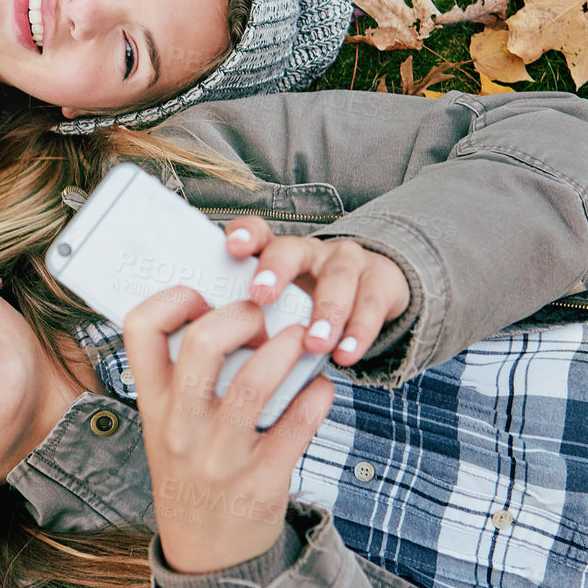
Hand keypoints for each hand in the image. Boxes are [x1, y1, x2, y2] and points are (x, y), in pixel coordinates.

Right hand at [124, 287, 332, 575]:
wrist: (208, 560)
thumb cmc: (191, 473)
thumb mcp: (166, 427)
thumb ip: (183, 376)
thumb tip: (226, 309)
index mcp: (153, 404)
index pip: (140, 329)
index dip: (172, 298)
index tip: (202, 297)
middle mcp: (180, 428)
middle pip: (202, 344)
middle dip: (240, 315)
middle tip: (262, 315)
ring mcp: (220, 457)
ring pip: (255, 382)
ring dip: (287, 347)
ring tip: (302, 337)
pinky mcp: (262, 481)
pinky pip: (297, 424)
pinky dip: (317, 394)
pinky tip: (319, 385)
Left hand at [223, 218, 411, 369]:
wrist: (372, 297)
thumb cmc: (309, 309)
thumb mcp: (280, 309)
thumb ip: (251, 318)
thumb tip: (207, 339)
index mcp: (277, 254)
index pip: (258, 232)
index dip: (245, 235)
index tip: (232, 247)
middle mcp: (309, 251)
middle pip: (291, 250)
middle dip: (276, 270)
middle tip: (261, 296)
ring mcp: (346, 262)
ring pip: (337, 276)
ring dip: (326, 311)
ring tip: (314, 344)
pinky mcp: (380, 280)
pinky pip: (371, 303)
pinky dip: (359, 331)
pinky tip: (346, 354)